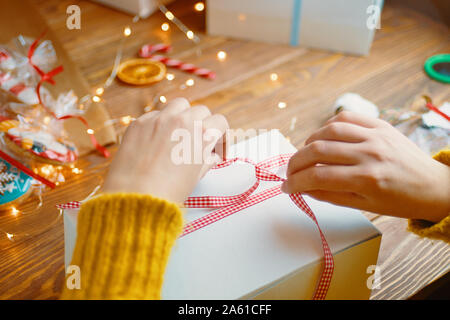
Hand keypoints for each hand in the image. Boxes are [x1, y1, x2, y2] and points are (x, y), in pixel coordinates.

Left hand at [103, 98, 228, 203]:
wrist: (135, 197)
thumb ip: (206, 161)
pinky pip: (155, 115)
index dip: (221, 135)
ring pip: (178, 105)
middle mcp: (182, 120)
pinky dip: (160, 124)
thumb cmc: (169, 192)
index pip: (220, 122)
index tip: (216, 147)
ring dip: (183, 116)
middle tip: (198, 141)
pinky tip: (156, 141)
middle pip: (201, 111)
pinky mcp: (139, 123)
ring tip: (178, 133)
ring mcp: (158, 119)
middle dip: (203, 124)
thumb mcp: (195, 176)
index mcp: (202, 134)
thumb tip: (211, 156)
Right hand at [281, 111, 449, 221]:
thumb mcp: (364, 205)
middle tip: (290, 171)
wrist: (434, 185)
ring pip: (329, 130)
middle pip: (318, 150)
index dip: (296, 182)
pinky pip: (347, 117)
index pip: (318, 177)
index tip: (286, 186)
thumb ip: (330, 195)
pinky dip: (329, 125)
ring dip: (309, 142)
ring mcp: (375, 135)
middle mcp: (370, 153)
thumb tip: (303, 188)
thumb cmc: (400, 200)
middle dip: (296, 162)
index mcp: (367, 178)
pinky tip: (324, 137)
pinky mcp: (380, 124)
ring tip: (305, 154)